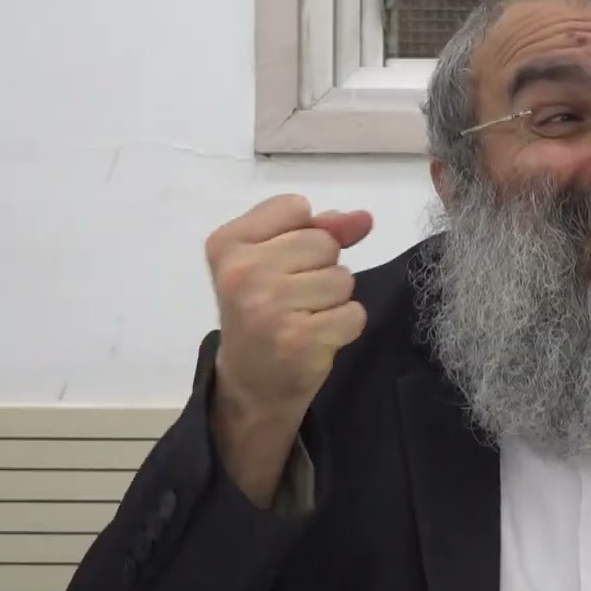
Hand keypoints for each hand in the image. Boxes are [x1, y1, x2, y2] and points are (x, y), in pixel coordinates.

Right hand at [206, 194, 372, 420]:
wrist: (251, 384)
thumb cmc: (263, 312)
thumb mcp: (275, 260)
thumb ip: (318, 229)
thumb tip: (363, 219)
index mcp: (227, 244)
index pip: (296, 207)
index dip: (303, 234)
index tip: (281, 264)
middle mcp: (243, 272)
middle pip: (324, 242)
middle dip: (321, 268)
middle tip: (293, 298)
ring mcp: (270, 306)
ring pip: (342, 278)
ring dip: (334, 300)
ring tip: (304, 317)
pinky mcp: (300, 339)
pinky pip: (354, 313)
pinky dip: (344, 326)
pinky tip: (316, 337)